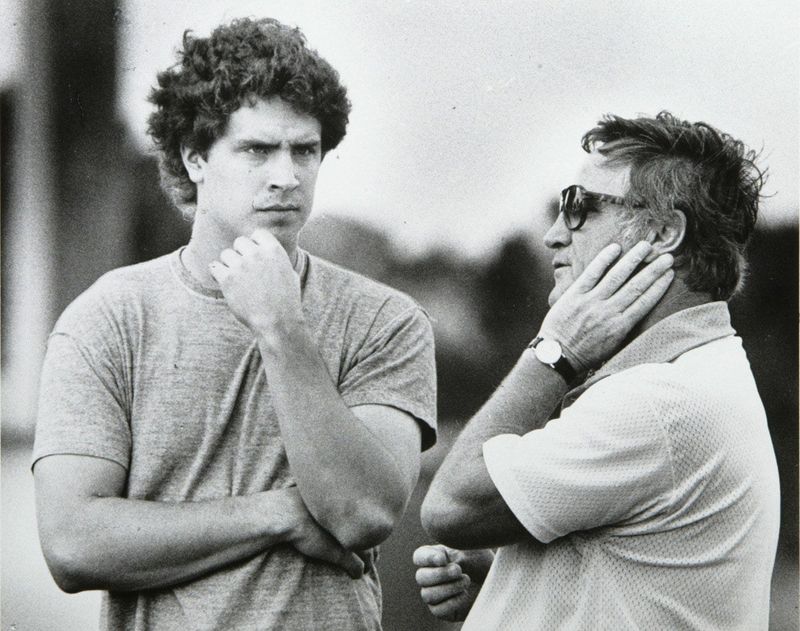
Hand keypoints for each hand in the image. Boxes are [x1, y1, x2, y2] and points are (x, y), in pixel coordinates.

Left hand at [209, 229, 302, 336]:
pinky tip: (225, 283)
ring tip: (237, 281)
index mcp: (274, 250)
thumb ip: (276, 259)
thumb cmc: (286, 301)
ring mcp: (241, 265)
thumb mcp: (290, 274)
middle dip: (241, 254)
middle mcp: (257, 254)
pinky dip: (218, 275)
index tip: (255, 257)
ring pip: (226, 254)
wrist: (278, 322)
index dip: (255, 244)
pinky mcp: (228, 278)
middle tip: (245, 271)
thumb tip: (267, 250)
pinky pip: (214, 267)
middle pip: (239, 242)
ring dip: (229, 265)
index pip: (257, 234)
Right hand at [282, 488, 364, 579]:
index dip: (370, 534)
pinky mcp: (340, 553)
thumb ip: (326, 500)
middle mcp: (353, 520)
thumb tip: (329, 500)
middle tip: (372, 559)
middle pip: (372, 538)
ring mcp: (348, 537)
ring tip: (365, 569)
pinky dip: (358, 572)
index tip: (369, 541)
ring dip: (368, 564)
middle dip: (373, 551)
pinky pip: (357, 566)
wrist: (284, 513)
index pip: (369, 521)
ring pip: (368, 555)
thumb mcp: (316, 495)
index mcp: (350, 505)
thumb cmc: (295, 503)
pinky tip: (356, 575)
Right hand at [413, 544, 493, 621]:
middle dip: (440, 574)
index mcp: (434, 557)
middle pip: (420, 577)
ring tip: (466, 580)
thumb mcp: (469, 548)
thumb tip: (441, 550)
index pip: (419, 557)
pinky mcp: (443, 610)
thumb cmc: (481, 562)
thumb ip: (453, 543)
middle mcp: (431, 576)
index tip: (443, 558)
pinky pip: (438, 609)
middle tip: (459, 570)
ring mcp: (435, 594)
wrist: (495, 582)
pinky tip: (464, 595)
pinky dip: (452, 602)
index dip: (427, 558)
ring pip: (427, 594)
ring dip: (448, 588)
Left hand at [539, 241, 673, 371]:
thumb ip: (625, 328)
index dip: (659, 286)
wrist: (558, 355)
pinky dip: (604, 260)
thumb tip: (638, 311)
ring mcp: (591, 302)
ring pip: (617, 276)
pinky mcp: (575, 295)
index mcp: (620, 326)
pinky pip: (591, 273)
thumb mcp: (612, 346)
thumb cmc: (585, 353)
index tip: (670, 274)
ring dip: (633, 259)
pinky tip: (615, 248)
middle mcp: (609, 312)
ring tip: (646, 246)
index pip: (645, 302)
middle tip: (667, 257)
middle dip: (654, 270)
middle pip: (636, 286)